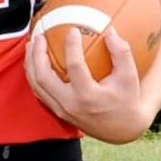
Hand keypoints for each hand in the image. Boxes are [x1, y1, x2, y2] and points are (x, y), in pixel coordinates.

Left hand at [25, 26, 154, 142]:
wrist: (122, 130)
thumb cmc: (127, 100)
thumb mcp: (129, 77)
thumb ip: (121, 52)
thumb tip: (109, 31)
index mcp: (88, 96)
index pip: (74, 67)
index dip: (72, 47)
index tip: (72, 30)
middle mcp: (70, 104)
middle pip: (43, 78)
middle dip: (38, 55)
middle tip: (39, 36)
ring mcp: (61, 110)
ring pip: (37, 86)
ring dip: (31, 64)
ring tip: (32, 45)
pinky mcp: (58, 111)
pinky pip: (39, 92)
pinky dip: (34, 75)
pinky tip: (35, 61)